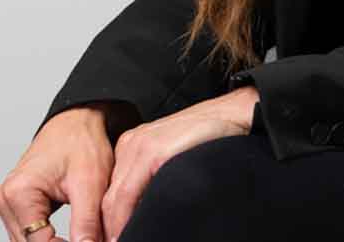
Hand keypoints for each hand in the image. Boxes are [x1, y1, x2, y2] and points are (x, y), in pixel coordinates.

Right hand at [0, 102, 124, 241]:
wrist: (79, 121)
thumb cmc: (82, 141)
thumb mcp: (92, 183)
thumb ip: (87, 221)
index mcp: (19, 193)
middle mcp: (7, 200)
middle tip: (88, 239)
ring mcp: (10, 204)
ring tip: (83, 236)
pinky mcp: (19, 206)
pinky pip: (31, 233)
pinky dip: (49, 237)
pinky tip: (71, 234)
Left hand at [100, 86, 257, 241]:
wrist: (235, 114)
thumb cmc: (211, 137)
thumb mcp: (173, 157)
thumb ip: (152, 178)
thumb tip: (138, 215)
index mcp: (134, 144)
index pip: (111, 193)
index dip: (110, 222)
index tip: (116, 240)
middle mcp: (132, 143)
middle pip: (108, 199)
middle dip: (111, 228)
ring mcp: (141, 146)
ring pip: (114, 201)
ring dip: (116, 227)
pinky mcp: (154, 153)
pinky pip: (127, 196)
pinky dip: (125, 220)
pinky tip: (130, 233)